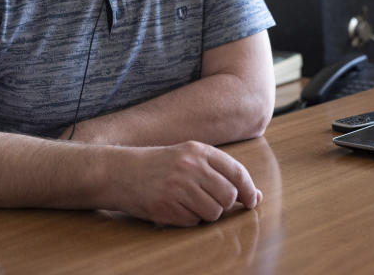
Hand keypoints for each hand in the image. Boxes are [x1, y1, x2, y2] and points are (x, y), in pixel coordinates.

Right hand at [114, 141, 261, 226]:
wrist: (119, 172)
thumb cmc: (159, 165)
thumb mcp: (188, 157)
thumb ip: (220, 172)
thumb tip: (254, 195)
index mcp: (198, 150)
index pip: (236, 172)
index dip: (248, 189)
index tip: (252, 200)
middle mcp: (190, 167)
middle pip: (228, 196)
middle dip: (225, 204)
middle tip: (211, 200)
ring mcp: (178, 188)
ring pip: (213, 212)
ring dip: (207, 213)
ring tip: (190, 202)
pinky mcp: (166, 207)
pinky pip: (193, 222)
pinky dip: (189, 219)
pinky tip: (175, 207)